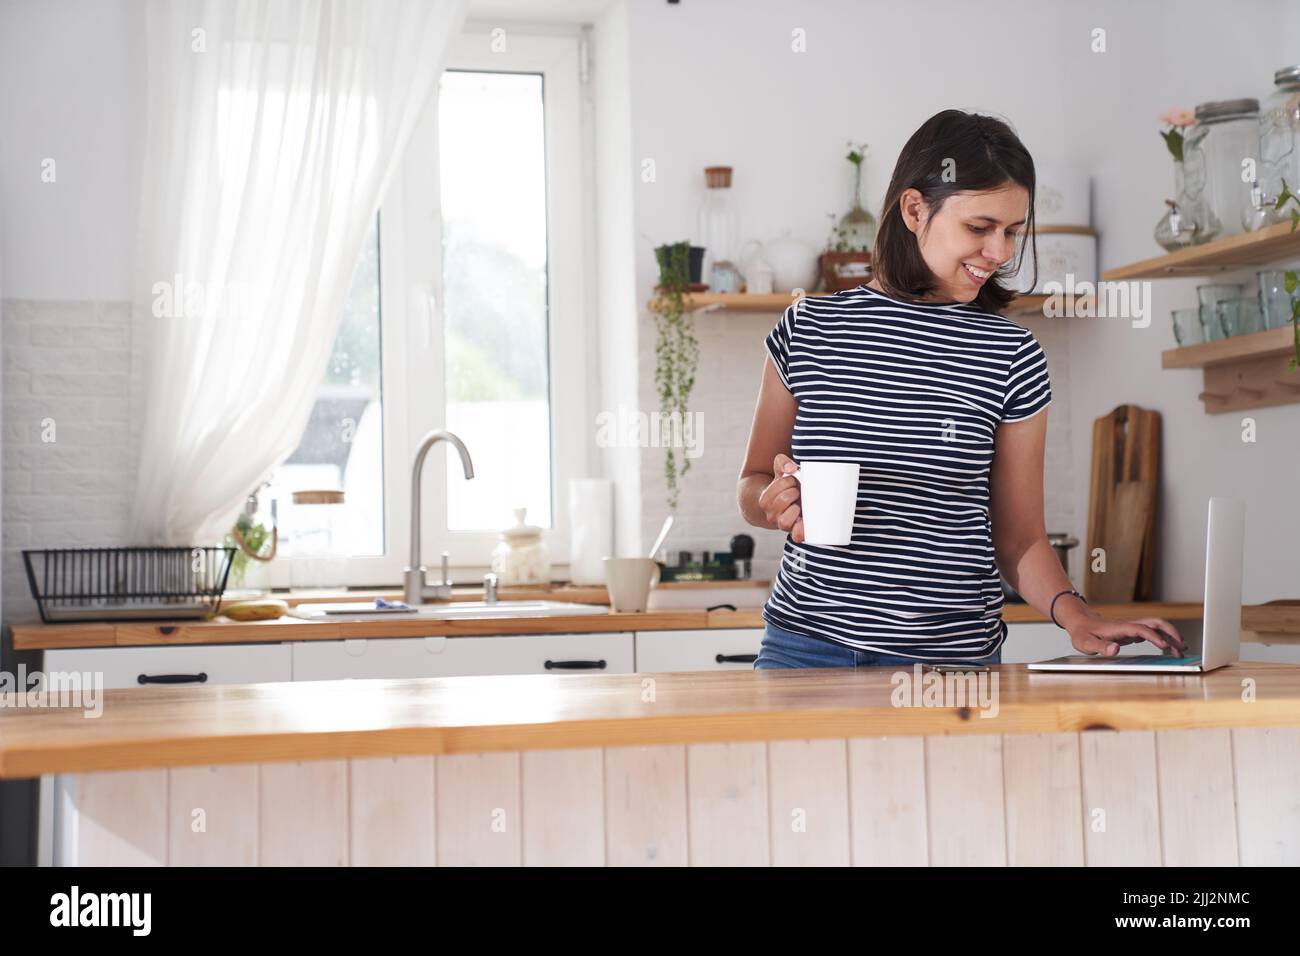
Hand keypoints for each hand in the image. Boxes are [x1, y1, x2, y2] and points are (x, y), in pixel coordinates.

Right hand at [759, 454, 803, 542]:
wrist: (787, 502)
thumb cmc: (785, 486)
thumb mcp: (781, 471)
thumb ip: (782, 463)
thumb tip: (791, 468)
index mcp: (765, 501)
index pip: (776, 489)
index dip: (786, 481)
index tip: (791, 480)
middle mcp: (772, 515)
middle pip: (782, 501)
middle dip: (792, 491)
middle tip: (797, 490)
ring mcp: (783, 525)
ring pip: (784, 521)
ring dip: (794, 509)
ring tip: (799, 503)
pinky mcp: (796, 532)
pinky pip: (796, 536)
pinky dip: (800, 532)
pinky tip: (804, 522)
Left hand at [1066, 612, 1186, 657]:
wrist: (1080, 621)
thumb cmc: (1082, 633)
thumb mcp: (1086, 642)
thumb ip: (1100, 646)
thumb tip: (1115, 649)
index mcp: (1120, 627)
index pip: (1141, 629)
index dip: (1154, 637)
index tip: (1165, 647)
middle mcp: (1129, 625)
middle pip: (1156, 623)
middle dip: (1171, 632)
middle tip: (1183, 646)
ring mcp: (1132, 627)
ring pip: (1157, 627)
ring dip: (1171, 636)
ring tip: (1182, 650)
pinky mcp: (1133, 631)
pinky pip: (1153, 633)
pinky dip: (1164, 639)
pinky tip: (1170, 649)